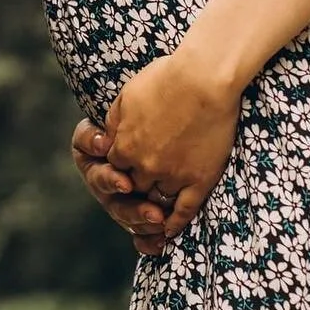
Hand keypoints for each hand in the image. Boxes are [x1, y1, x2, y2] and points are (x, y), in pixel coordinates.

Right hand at [70, 119, 172, 256]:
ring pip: (124, 216)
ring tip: (159, 220)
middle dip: (130, 206)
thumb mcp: (126, 108)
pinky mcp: (135, 215)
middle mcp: (100, 178)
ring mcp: (116, 197)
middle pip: (110, 198)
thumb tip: (103, 143)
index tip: (126, 183)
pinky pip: (138, 234)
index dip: (109, 178)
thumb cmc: (145, 110)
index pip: (95, 168)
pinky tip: (159, 243)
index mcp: (89, 152)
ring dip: (140, 221)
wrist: (167, 114)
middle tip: (152, 212)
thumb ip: (113, 123)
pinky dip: (148, 240)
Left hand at [100, 49, 241, 241]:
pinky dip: (175, 224)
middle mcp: (144, 166)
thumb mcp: (127, 96)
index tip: (129, 162)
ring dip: (154, 207)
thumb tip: (106, 139)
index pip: (114, 167)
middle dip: (136, 186)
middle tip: (144, 185)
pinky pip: (184, 212)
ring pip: (157, 202)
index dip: (121, 165)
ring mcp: (172, 176)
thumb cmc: (165, 79)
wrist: (203, 79)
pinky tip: (170, 230)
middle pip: (134, 187)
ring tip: (156, 211)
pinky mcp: (199, 181)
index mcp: (124, 146)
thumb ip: (114, 122)